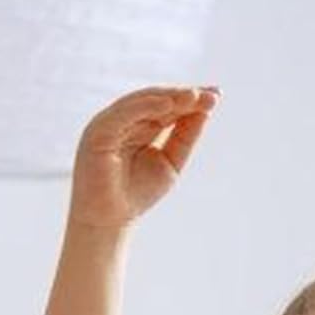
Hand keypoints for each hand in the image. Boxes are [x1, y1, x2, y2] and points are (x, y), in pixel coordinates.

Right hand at [68, 85, 221, 229]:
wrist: (110, 219)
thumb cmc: (137, 192)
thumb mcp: (170, 162)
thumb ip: (184, 137)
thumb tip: (204, 112)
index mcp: (140, 125)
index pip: (168, 107)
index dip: (191, 100)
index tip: (216, 95)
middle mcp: (124, 120)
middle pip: (158, 101)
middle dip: (184, 96)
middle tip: (211, 95)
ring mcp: (110, 123)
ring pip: (142, 102)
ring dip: (169, 97)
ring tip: (194, 96)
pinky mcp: (98, 131)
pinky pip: (124, 113)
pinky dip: (146, 106)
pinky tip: (168, 103)